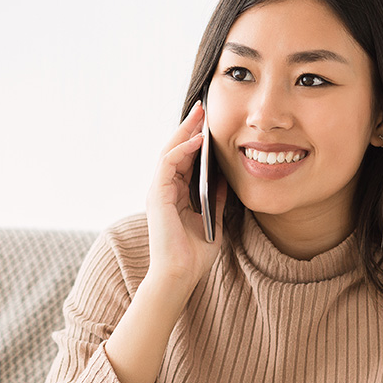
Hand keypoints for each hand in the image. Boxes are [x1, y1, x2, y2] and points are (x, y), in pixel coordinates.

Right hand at [144, 101, 227, 292]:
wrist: (180, 275)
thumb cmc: (194, 256)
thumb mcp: (212, 220)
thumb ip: (216, 199)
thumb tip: (225, 178)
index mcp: (175, 196)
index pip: (184, 160)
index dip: (195, 140)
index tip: (209, 123)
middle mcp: (164, 190)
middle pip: (174, 150)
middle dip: (188, 127)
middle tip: (202, 107)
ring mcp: (158, 192)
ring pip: (169, 152)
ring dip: (184, 132)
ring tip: (199, 114)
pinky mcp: (157, 195)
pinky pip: (168, 164)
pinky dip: (181, 149)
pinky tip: (196, 140)